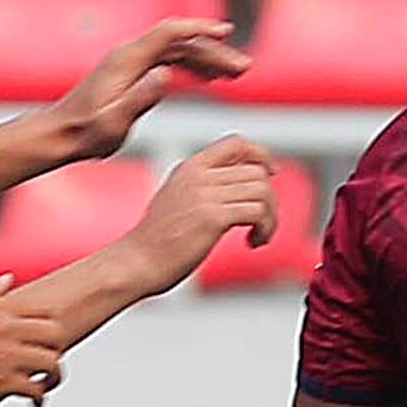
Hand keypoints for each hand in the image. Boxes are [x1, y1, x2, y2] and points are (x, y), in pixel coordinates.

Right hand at [0, 275, 74, 406]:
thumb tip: (9, 279)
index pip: (44, 311)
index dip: (49, 329)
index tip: (44, 343)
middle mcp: (3, 327)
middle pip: (55, 334)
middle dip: (55, 350)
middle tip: (47, 364)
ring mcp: (3, 355)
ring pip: (51, 362)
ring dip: (53, 377)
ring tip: (44, 386)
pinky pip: (35, 389)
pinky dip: (40, 397)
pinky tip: (33, 402)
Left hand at [50, 14, 248, 159]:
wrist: (60, 135)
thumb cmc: (85, 134)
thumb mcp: (113, 123)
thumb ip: (140, 98)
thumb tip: (168, 75)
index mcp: (128, 60)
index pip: (169, 33)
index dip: (199, 29)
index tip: (227, 33)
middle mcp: (130, 55)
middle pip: (180, 42)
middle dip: (214, 51)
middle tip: (244, 67)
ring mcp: (130, 63)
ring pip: (177, 52)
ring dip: (207, 59)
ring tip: (236, 74)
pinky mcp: (132, 74)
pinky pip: (168, 62)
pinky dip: (192, 67)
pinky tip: (209, 78)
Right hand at [121, 136, 279, 292]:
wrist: (135, 263)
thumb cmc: (155, 241)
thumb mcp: (176, 199)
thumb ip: (202, 187)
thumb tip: (237, 189)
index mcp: (190, 167)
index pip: (236, 143)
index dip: (260, 155)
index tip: (271, 173)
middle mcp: (198, 175)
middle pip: (256, 171)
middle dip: (269, 199)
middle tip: (262, 223)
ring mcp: (204, 194)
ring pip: (262, 191)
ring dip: (270, 217)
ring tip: (258, 236)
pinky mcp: (211, 217)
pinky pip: (257, 212)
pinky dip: (264, 228)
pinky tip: (252, 242)